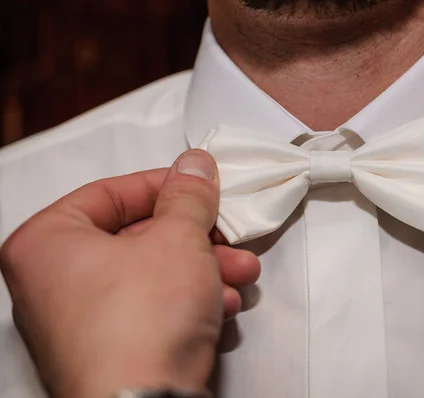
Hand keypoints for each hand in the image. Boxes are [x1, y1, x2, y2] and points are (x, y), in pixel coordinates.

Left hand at [0, 150, 259, 397]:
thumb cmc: (140, 323)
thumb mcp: (178, 237)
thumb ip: (188, 195)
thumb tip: (194, 167)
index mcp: (47, 243)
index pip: (110, 193)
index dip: (164, 185)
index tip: (199, 185)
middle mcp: (53, 283)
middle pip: (138, 239)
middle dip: (197, 238)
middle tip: (226, 232)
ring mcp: (79, 323)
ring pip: (153, 276)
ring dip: (204, 270)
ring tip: (238, 273)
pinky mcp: (108, 352)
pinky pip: (151, 310)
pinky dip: (188, 303)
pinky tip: (220, 307)